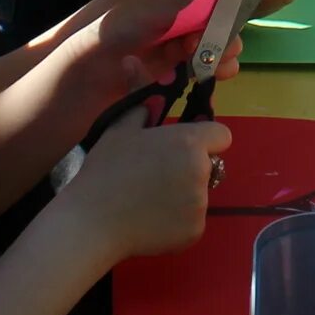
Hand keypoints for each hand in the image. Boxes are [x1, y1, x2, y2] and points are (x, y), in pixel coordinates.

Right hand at [63, 114, 229, 259]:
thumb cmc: (105, 170)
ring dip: (183, 196)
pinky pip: (192, 221)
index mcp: (189, 143)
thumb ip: (143, 105)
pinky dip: (177, 222)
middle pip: (209, 166)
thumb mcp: (120, 129)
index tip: (182, 148)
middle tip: (156, 177)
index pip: (222, 136)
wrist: (92, 221)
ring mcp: (201, 205)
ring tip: (148, 201)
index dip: (204, 140)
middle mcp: (202, 171)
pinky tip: (151, 221)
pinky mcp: (195, 232)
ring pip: (200, 194)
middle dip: (190, 169)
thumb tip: (144, 82)